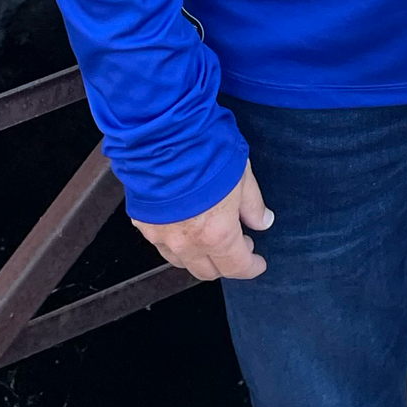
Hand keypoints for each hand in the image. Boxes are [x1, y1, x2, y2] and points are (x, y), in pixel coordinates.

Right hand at [131, 161, 273, 280]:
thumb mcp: (242, 174)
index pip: (236, 266)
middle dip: (226, 264)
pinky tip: (185, 225)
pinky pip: (161, 244)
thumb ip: (253, 204)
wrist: (163, 134)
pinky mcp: (143, 223)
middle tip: (239, 244)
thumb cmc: (204, 150)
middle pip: (207, 271)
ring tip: (211, 237)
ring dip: (200, 256)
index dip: (251, 267)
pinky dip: (176, 242)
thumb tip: (263, 221)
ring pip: (182, 261)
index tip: (258, 263)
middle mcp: (187, 242)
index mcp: (217, 233)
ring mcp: (161, 235)